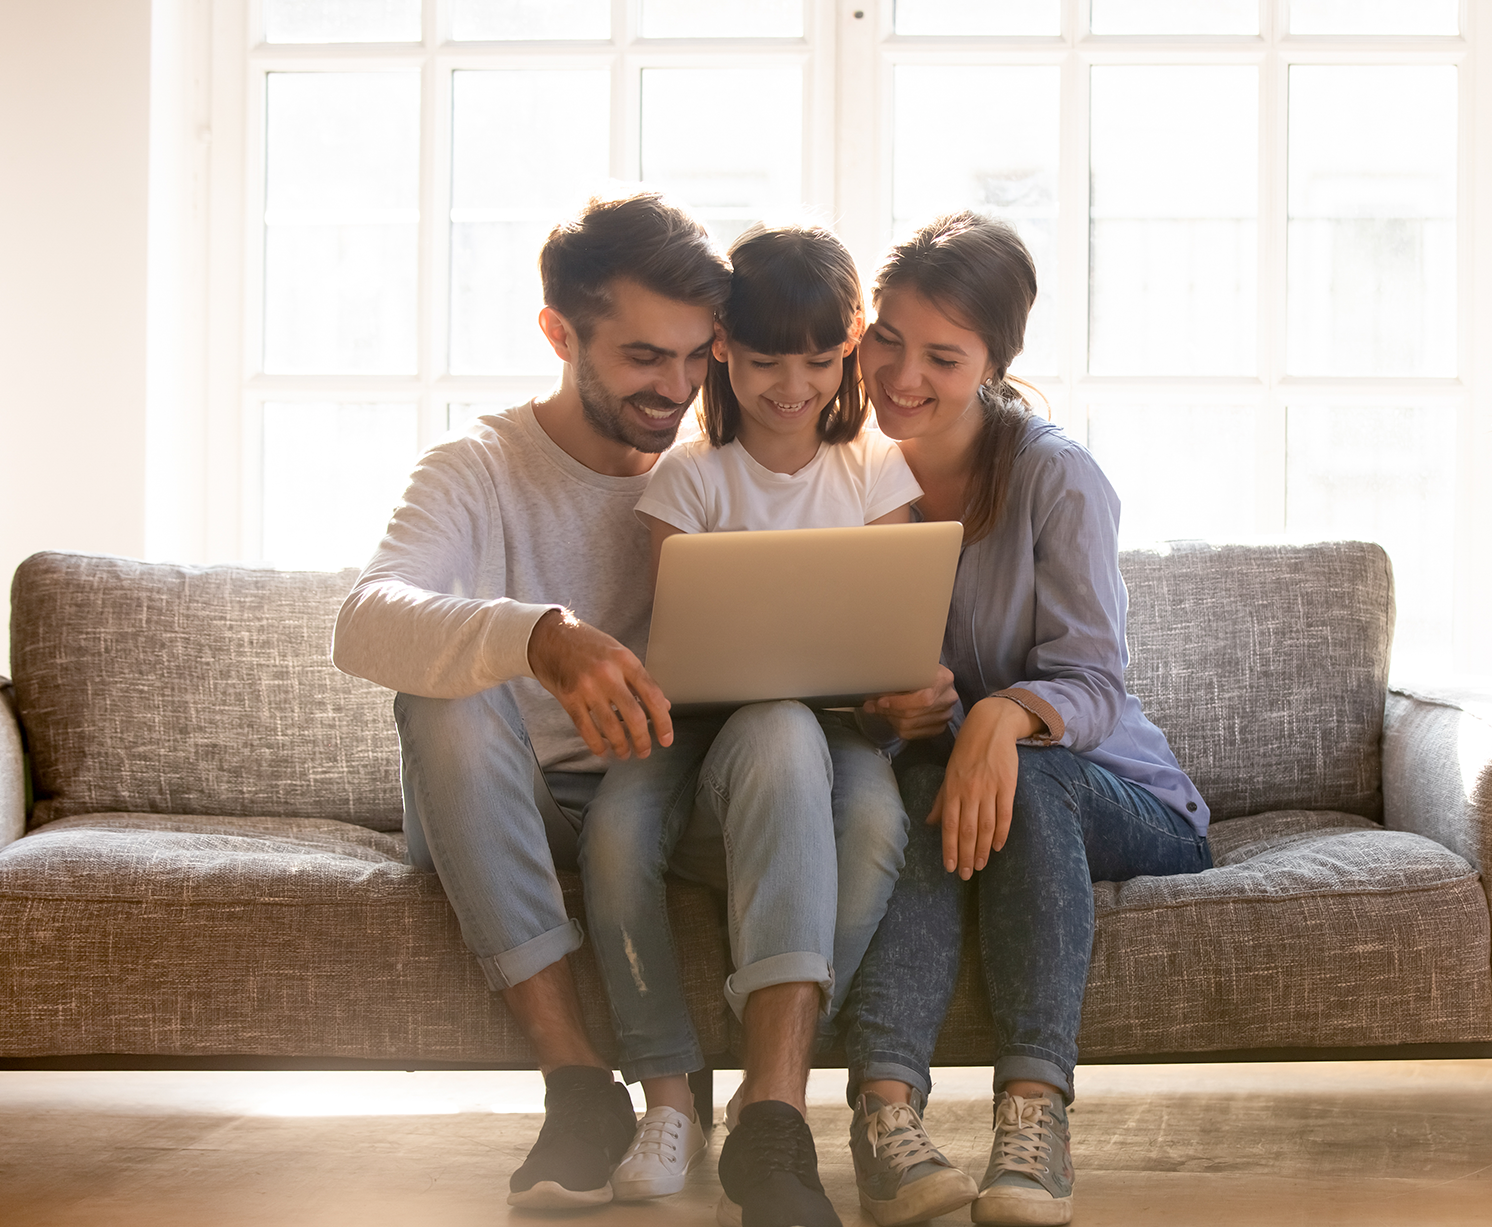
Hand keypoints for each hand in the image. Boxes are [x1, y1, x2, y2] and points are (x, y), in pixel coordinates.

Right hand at [526, 609, 672, 759]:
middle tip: (645, 751)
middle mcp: (608, 673)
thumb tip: (662, 705)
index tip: (666, 738)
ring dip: (621, 746)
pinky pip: (586, 728)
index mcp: (625, 660)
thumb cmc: (586, 643)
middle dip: (642, 740)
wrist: (549, 635)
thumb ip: (639, 680)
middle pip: (634, 716)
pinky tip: (603, 751)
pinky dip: (597, 744)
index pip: (653, 695)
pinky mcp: (568, 698)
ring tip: (625, 753)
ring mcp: (587, 686)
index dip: (663, 721)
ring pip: (610, 726)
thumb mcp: (619, 653)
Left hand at [861, 665, 957, 739]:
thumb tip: (871, 697)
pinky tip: (891, 718)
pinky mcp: (940, 727)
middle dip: (888, 712)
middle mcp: (948, 699)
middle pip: (914, 714)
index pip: (922, 700)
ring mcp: (946, 715)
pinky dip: (898, 728)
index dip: (898, 703)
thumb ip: (896, 679)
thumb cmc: (921, 670)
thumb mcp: (912, 668)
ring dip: (890, 720)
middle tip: (871, 707)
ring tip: (880, 711)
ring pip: (911, 726)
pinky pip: (913, 734)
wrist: (936, 678)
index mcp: (944, 680)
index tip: (880, 701)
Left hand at [927, 696, 1042, 878]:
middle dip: (966, 855)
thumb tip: (930, 823)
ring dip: (982, 849)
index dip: (949, 848)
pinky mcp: (1007, 786)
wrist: (990, 727)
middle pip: (967, 830)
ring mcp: (989, 789)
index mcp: (952, 789)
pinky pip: (1004, 814)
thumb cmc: (966, 751)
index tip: (950, 867)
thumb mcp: (948, 773)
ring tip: (980, 866)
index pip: (949, 825)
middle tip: (966, 875)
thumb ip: (941, 799)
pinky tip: (998, 847)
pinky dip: (1001, 832)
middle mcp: (969, 792)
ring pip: (985, 826)